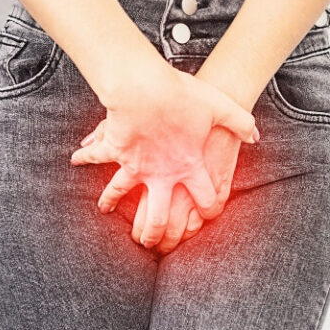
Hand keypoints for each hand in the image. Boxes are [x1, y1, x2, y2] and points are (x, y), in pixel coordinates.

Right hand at [69, 64, 258, 248]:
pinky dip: (83, 157)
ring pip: (120, 194)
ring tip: (104, 210)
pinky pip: (96, 157)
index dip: (210, 212)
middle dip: (154, 234)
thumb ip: (240, 122)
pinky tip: (74, 159)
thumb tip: (255, 136)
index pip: (205, 200)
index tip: (206, 218)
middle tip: (151, 242)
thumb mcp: (220, 107)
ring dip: (110, 202)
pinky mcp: (116, 150)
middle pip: (159, 217)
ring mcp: (136, 165)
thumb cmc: (183, 97)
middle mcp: (162, 174)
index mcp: (190, 166)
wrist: (146, 88)